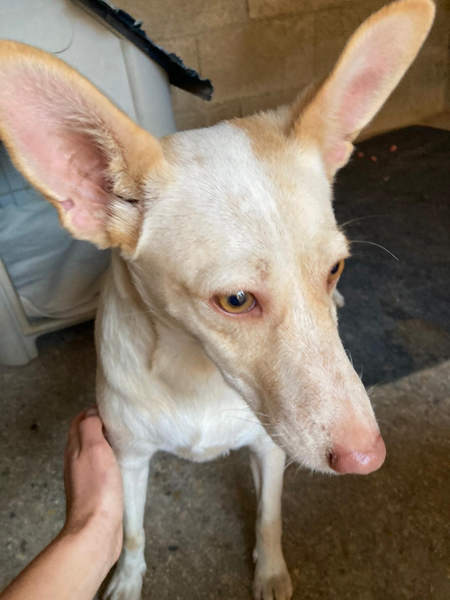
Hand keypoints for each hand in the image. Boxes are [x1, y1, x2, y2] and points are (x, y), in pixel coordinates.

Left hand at [63, 408, 123, 565]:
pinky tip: (124, 464)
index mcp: (73, 449)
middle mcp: (75, 462)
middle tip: (121, 422)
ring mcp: (85, 479)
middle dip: (100, 426)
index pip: (78, 422)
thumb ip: (90, 427)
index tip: (112, 409)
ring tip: (126, 440)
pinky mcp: (96, 493)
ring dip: (108, 444)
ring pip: (94, 453)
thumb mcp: (93, 448)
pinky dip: (112, 461)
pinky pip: (102, 470)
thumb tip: (91, 412)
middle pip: (85, 436)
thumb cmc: (97, 488)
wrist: (97, 530)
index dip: (93, 411)